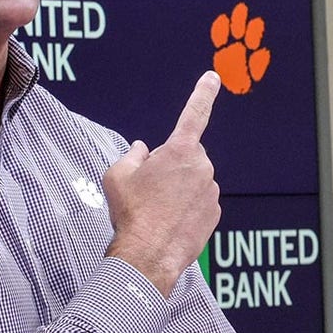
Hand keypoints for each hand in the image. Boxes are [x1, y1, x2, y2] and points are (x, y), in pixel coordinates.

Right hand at [103, 71, 221, 296]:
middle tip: (149, 190)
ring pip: (193, 182)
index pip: (194, 113)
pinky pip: (199, 204)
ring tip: (156, 210)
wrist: (148, 255)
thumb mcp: (117, 175)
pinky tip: (169, 223)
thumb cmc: (131, 212)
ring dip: (178, 190)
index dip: (204, 92)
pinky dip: (186, 210)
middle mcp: (202, 166)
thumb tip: (141, 149)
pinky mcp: (215, 214)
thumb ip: (131, 155)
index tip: (214, 77)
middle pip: (185, 158)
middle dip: (170, 167)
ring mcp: (212, 191)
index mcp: (180, 150)